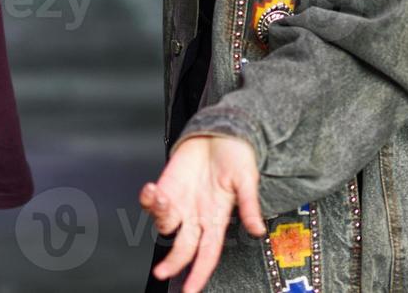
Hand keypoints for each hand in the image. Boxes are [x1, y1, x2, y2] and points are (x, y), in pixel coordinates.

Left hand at [141, 135, 265, 292]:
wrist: (220, 130)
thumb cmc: (237, 155)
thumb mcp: (247, 180)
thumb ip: (250, 206)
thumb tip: (258, 230)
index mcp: (217, 219)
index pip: (207, 254)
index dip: (199, 273)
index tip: (190, 291)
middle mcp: (196, 216)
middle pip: (183, 247)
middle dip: (172, 262)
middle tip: (160, 272)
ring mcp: (180, 202)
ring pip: (165, 223)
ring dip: (159, 216)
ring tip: (159, 197)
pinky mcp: (167, 185)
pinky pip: (153, 200)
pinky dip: (148, 199)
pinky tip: (150, 189)